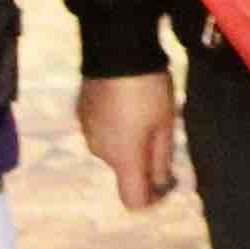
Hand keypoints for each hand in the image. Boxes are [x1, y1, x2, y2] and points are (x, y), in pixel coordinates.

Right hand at [78, 71, 179, 208]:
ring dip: (130, 141)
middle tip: (162, 131)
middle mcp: (100, 152)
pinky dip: (115, 126)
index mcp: (123, 158)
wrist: (115, 48)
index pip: (133, 201)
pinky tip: (126, 102)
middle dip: (144, 160)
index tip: (168, 182)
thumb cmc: (147, 88)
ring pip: (114, 150)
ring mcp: (87, 132)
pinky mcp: (81, 114)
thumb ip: (162, 160)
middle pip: (125, 172)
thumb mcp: (165, 124)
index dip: (153, 200)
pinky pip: (102, 131)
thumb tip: (162, 184)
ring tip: (144, 111)